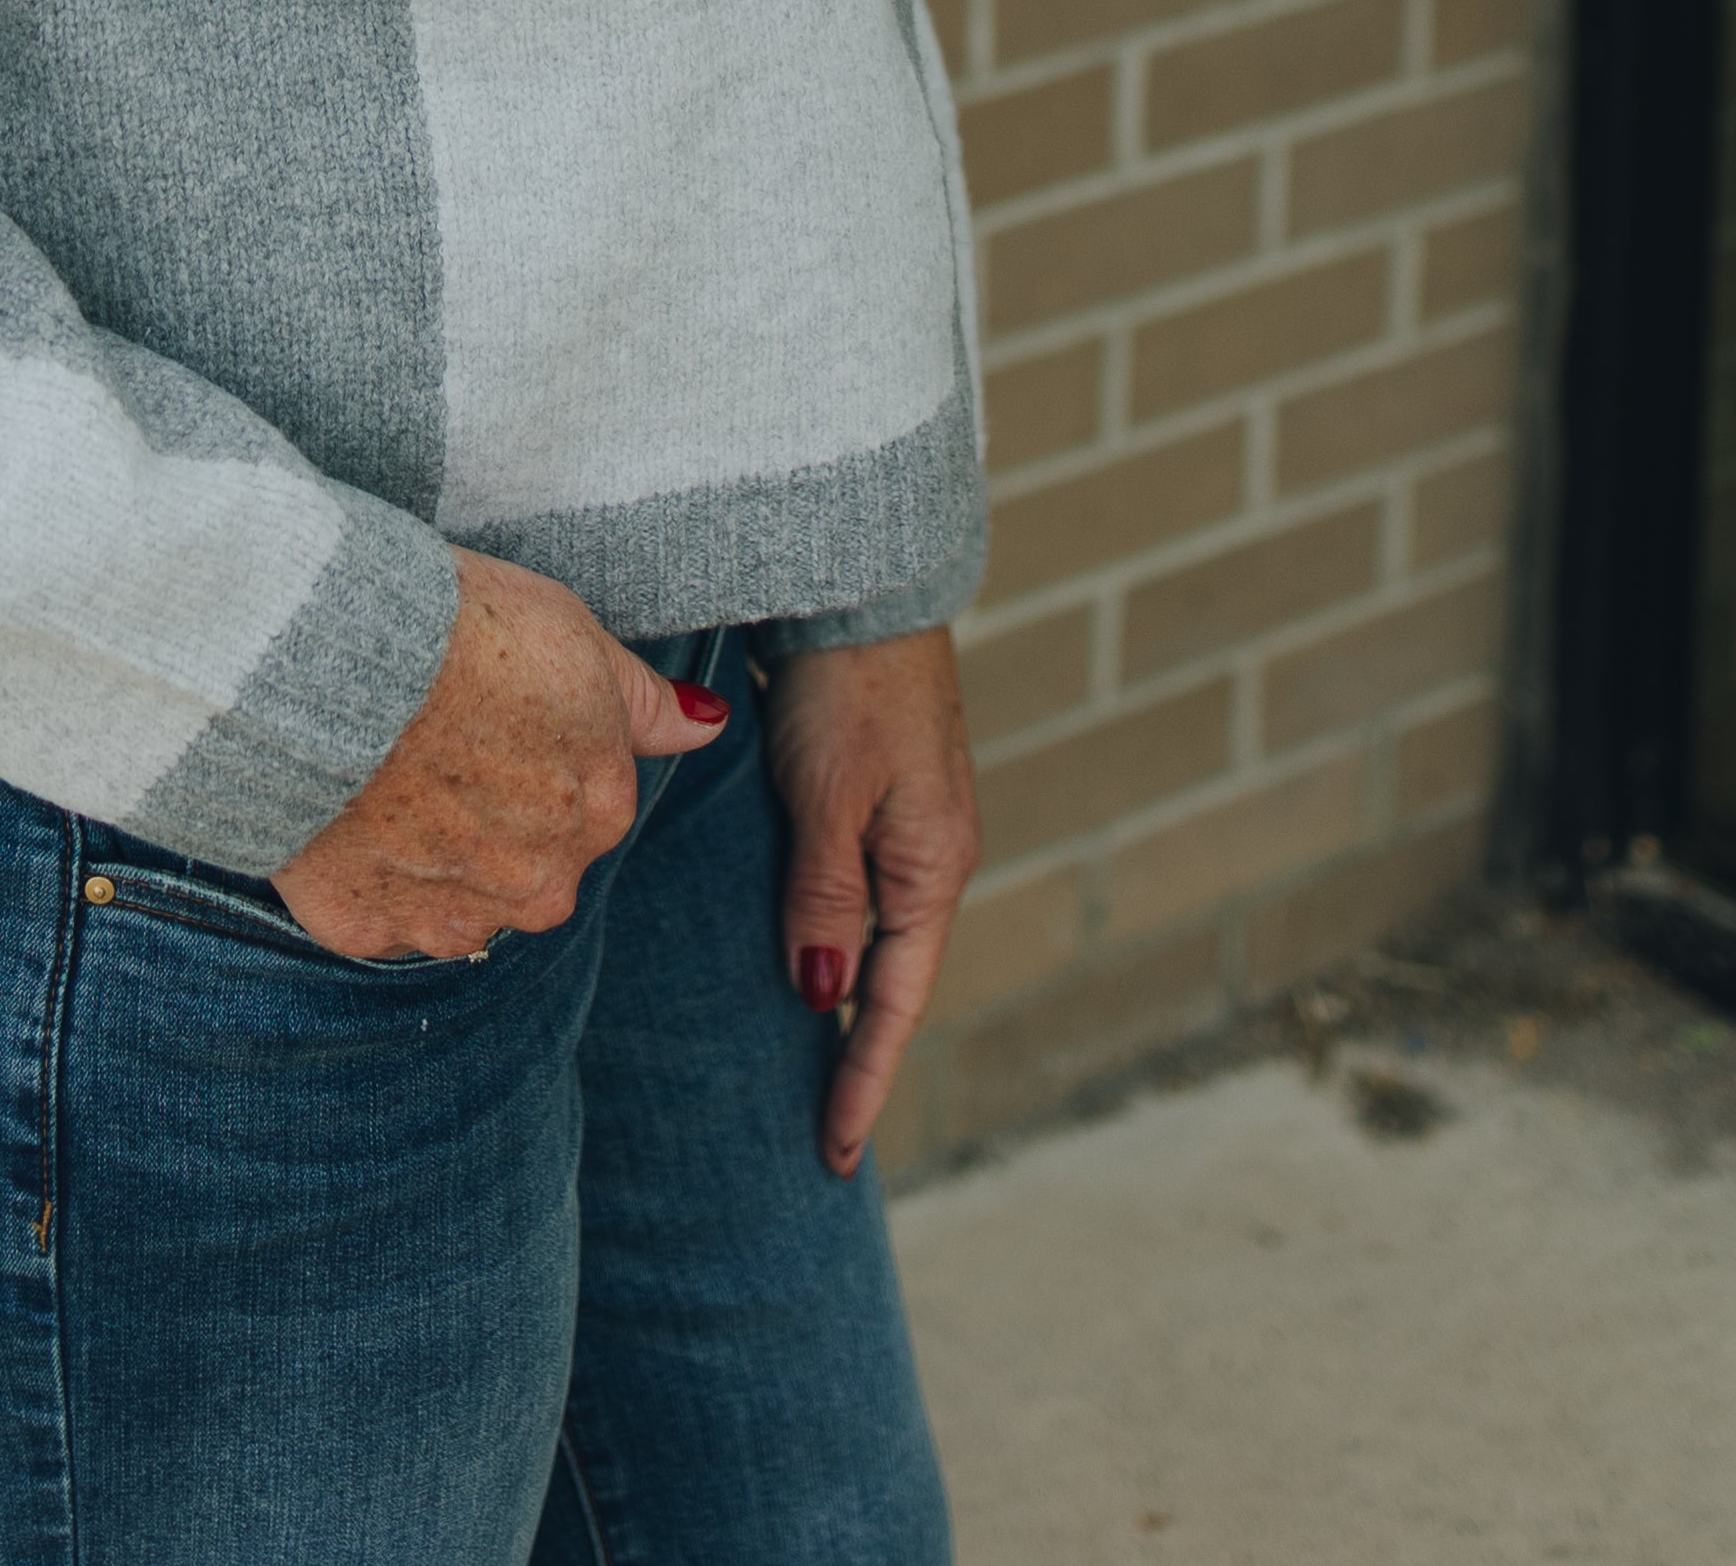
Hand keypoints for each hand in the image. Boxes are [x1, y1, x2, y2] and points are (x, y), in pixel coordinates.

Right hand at [274, 550, 726, 964]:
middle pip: (524, 867)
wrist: (336, 655)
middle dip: (489, 825)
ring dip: (428, 858)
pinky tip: (346, 815)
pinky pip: (376, 917)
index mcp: (599, 810)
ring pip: (455, 902)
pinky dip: (364, 878)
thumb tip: (708, 721)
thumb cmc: (461, 627)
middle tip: (435, 747)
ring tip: (384, 775)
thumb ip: (645, 701)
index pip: (582, 807)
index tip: (488, 719)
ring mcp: (454, 915)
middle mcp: (540, 883)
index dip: (531, 760)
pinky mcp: (366, 928)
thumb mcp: (574, 636)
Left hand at [766, 627, 980, 1177]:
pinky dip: (832, 937)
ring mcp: (905, 823)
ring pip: (872, 934)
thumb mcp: (833, 797)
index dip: (863, 1081)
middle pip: (892, 979)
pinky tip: (804, 955)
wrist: (860, 581)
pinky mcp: (877, 791)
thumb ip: (826, 896)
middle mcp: (927, 855)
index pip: (896, 1003)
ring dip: (844, 997)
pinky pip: (855, 890)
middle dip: (860, 1056)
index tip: (833, 1155)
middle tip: (822, 1136)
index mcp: (931, 868)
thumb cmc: (848, 686)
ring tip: (807, 1067)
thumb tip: (824, 998)